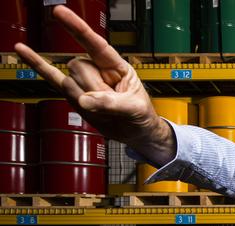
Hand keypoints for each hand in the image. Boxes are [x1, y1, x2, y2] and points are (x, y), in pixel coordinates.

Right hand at [14, 5, 173, 165]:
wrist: (135, 132)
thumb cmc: (140, 115)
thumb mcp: (134, 108)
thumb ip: (111, 104)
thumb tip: (84, 100)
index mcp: (117, 66)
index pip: (95, 44)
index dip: (77, 28)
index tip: (59, 12)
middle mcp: (97, 69)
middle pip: (78, 67)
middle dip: (91, 88)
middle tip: (110, 104)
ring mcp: (84, 82)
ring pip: (69, 81)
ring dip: (83, 98)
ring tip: (102, 109)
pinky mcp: (74, 95)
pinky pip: (52, 78)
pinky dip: (38, 65)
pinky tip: (23, 50)